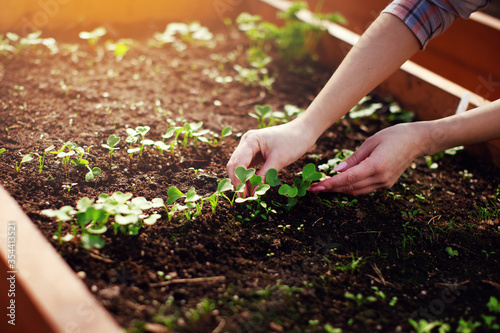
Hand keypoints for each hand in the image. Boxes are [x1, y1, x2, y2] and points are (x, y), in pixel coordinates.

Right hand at [226, 121, 315, 191]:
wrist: (303, 131)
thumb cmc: (293, 141)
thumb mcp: (279, 160)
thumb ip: (265, 176)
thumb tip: (254, 192)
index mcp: (250, 140)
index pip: (238, 163)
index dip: (239, 180)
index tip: (243, 195)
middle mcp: (246, 142)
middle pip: (235, 164)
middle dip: (238, 181)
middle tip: (243, 197)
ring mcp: (250, 147)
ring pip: (240, 166)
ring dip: (242, 180)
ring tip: (247, 195)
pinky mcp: (255, 152)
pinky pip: (248, 166)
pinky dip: (249, 176)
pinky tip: (251, 187)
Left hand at [309, 123, 426, 194]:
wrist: (417, 140)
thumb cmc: (393, 136)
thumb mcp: (370, 143)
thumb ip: (353, 159)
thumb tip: (336, 171)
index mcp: (376, 166)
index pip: (348, 179)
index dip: (330, 184)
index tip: (316, 187)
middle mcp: (380, 178)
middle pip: (350, 187)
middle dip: (331, 188)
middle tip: (313, 188)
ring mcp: (385, 183)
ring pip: (357, 191)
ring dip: (339, 190)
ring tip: (323, 187)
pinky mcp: (386, 184)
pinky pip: (364, 189)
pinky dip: (351, 188)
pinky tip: (340, 184)